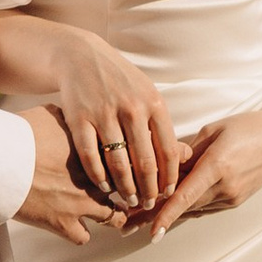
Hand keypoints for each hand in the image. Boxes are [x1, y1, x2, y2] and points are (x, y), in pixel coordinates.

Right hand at [8, 102, 112, 243]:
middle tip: (122, 193)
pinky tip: (75, 227)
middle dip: (125, 192)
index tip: (122, 167)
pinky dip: (80, 234)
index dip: (126, 165)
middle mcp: (94, 179)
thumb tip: (73, 112)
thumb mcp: (50, 113)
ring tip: (106, 214)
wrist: (0, 160)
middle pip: (126, 190)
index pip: (126, 161)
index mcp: (94, 152)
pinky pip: (83, 238)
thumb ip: (69, 117)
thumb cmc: (21, 133)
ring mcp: (81, 203)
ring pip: (114, 218)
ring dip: (111, 217)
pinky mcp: (62, 223)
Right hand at [41, 34, 180, 218]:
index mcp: (153, 103)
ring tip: (129, 200)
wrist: (80, 56)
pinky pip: (90, 155)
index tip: (169, 193)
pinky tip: (104, 186)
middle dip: (149, 189)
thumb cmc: (120, 80)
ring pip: (118, 162)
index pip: (168, 150)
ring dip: (125, 187)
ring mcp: (104, 113)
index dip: (169, 177)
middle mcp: (131, 108)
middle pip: (145, 161)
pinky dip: (98, 175)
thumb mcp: (147, 93)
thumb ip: (161, 123)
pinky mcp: (79, 118)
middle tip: (150, 205)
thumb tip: (183, 156)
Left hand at [145, 109, 261, 238]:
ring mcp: (233, 197)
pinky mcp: (236, 201)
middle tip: (126, 223)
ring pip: (193, 208)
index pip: (185, 196)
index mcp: (218, 166)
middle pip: (184, 206)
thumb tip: (162, 165)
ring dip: (170, 212)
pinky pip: (205, 206)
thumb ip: (188, 151)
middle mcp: (226, 187)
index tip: (150, 233)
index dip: (165, 216)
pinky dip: (188, 206)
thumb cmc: (248, 127)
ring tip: (140, 220)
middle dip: (155, 215)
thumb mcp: (214, 130)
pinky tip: (171, 207)